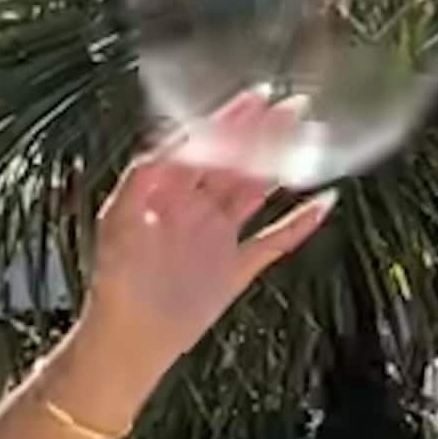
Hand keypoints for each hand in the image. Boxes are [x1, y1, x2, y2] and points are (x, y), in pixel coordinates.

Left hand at [62, 104, 336, 425]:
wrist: (127, 340)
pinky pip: (273, 242)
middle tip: (294, 106)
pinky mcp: (233, 269)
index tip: (257, 98)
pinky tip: (323, 204)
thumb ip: (140, 181)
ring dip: (282, 167)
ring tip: (310, 138)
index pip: (203, 146)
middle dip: (263, 133)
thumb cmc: (114, 283)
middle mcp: (194, 208)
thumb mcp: (119, 224)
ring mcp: (216, 237)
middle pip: (234, 162)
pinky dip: (299, 225)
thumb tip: (164, 147)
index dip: (230, 121)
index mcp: (166, 192)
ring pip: (256, 192)